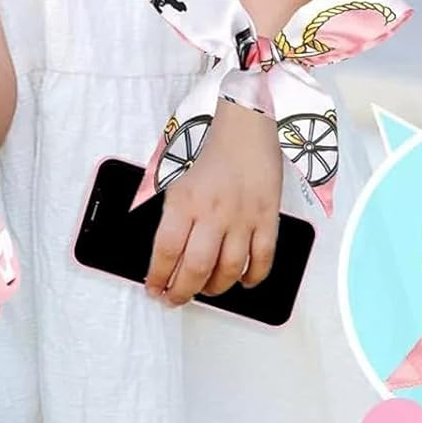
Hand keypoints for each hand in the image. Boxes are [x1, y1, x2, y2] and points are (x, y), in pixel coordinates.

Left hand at [145, 103, 281, 306]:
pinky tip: (243, 280)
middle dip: (182, 292)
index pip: (166, 251)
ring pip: (229, 270)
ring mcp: (243, 217)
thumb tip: (164, 252)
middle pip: (196, 268)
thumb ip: (171, 212)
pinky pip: (262, 259)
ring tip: (206, 290)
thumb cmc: (210, 146)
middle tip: (175, 298)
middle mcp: (213, 212)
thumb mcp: (175, 176)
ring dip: (215, 288)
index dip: (158, 277)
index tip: (154, 288)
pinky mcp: (267, 217)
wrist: (245, 123)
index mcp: (185, 200)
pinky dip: (253, 277)